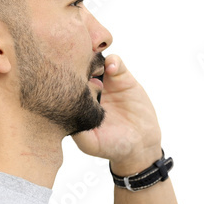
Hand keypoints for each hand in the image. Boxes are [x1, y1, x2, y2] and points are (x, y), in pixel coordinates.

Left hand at [71, 54, 161, 170]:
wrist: (141, 143)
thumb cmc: (112, 145)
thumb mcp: (91, 143)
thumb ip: (77, 132)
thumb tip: (63, 116)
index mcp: (76, 101)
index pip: (64, 83)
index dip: (63, 77)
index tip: (66, 77)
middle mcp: (88, 89)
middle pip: (76, 67)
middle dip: (76, 62)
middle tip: (78, 64)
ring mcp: (105, 82)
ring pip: (94, 60)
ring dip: (92, 58)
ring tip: (96, 68)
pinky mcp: (122, 78)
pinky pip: (114, 62)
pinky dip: (112, 61)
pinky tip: (112, 69)